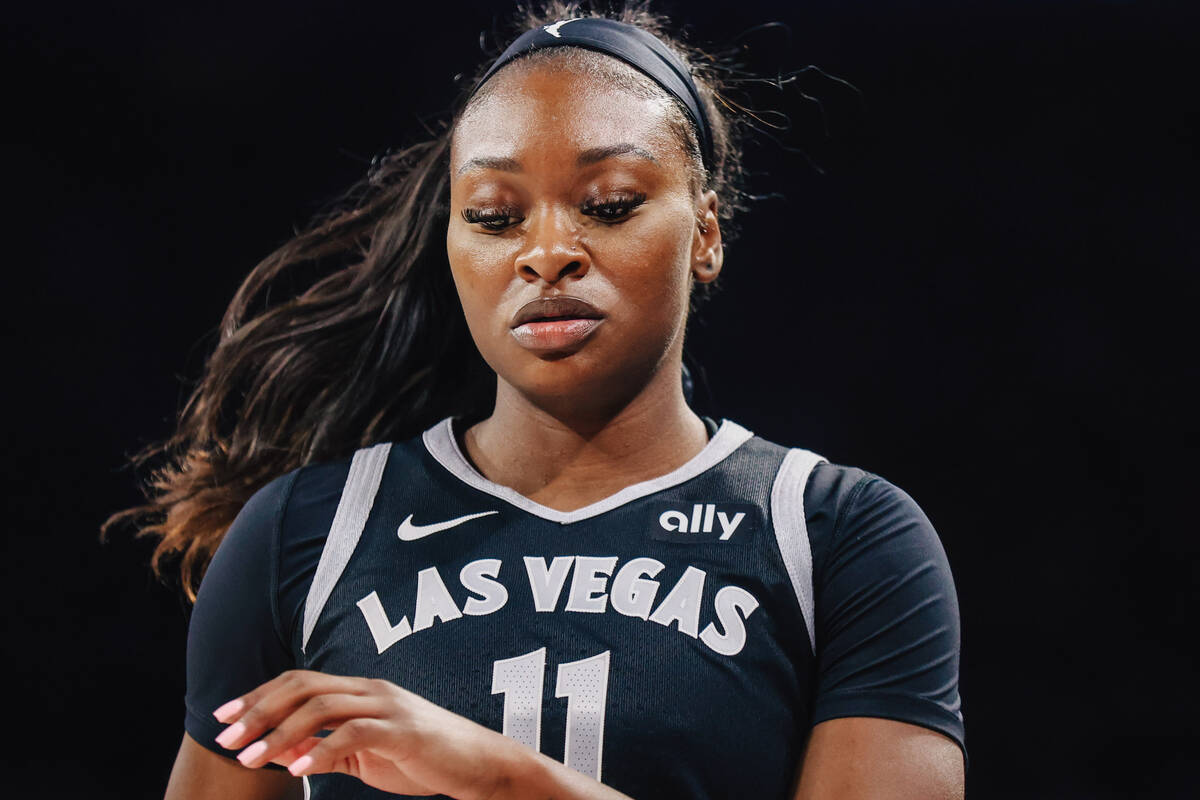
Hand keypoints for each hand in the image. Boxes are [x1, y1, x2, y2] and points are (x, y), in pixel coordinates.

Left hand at [210, 669, 511, 798]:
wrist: (477, 764)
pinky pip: (353, 732)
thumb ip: (326, 747)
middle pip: (302, 686)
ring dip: (278, 733)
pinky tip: (295, 769)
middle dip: (258, 710)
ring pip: (321, 706)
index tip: (223, 718)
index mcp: (360, 690)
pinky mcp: (403, 730)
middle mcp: (370, 689)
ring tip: (249, 759)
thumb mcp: (365, 754)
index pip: (299, 681)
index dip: (257, 695)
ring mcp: (388, 706)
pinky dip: (318, 750)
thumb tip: (279, 751)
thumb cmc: (421, 759)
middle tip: (225, 738)